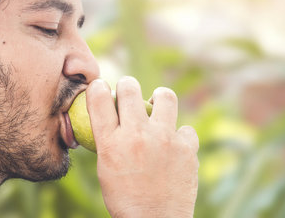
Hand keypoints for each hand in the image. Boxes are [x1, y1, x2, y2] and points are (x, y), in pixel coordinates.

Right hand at [86, 77, 198, 217]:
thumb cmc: (124, 199)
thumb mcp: (105, 168)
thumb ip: (108, 140)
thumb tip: (107, 118)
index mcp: (110, 142)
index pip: (98, 98)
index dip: (97, 87)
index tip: (100, 86)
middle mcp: (136, 135)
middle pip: (129, 88)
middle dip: (127, 84)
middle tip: (128, 91)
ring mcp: (164, 139)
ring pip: (165, 96)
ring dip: (159, 99)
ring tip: (157, 107)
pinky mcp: (187, 148)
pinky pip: (186, 129)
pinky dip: (180, 136)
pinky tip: (175, 147)